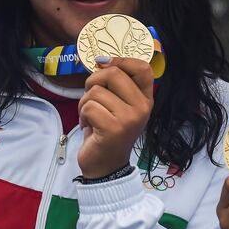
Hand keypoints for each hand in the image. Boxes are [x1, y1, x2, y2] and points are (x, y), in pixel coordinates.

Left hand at [77, 57, 153, 178]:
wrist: (106, 167)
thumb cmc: (107, 132)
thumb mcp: (117, 106)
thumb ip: (115, 85)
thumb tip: (102, 60)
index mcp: (145, 100)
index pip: (143, 68)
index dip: (121, 60)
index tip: (104, 64)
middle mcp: (142, 108)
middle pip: (113, 73)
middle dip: (93, 82)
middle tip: (91, 98)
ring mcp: (130, 118)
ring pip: (96, 91)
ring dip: (85, 103)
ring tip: (91, 118)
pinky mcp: (114, 128)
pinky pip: (89, 107)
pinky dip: (82, 115)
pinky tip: (89, 127)